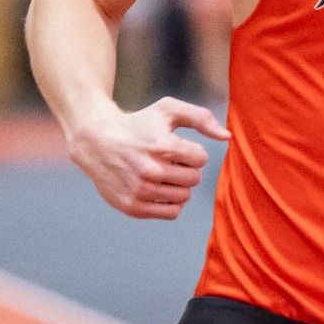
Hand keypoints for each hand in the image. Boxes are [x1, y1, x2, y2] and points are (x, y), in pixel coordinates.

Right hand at [68, 96, 228, 220]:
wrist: (96, 142)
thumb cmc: (138, 124)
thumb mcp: (168, 110)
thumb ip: (200, 118)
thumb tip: (227, 137)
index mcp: (163, 146)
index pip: (201, 159)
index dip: (192, 152)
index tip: (176, 147)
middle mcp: (151, 170)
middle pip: (194, 179)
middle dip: (185, 169)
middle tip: (167, 161)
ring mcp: (141, 191)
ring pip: (184, 197)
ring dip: (178, 186)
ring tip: (161, 173)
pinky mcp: (133, 207)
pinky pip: (171, 213)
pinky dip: (170, 203)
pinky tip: (159, 189)